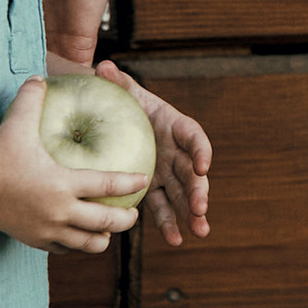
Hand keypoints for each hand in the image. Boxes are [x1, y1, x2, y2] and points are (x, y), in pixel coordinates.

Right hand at [0, 75, 147, 256]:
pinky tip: (80, 235)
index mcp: (63, 183)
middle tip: (134, 214)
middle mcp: (59, 210)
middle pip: (105, 223)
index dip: (130, 184)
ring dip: (103, 237)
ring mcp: (47, 229)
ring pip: (88, 243)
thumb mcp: (17, 121)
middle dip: (125, 220)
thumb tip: (42, 76)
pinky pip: (65, 248)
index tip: (144, 180)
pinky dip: (77, 243)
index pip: (107, 185)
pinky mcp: (35, 240)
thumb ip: (33, 97)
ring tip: (109, 228)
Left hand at [94, 58, 212, 249]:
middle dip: (199, 190)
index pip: (193, 136)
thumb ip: (117, 82)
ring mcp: (168, 172)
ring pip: (184, 194)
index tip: (204, 165)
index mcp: (174, 125)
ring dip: (193, 213)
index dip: (201, 150)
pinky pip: (165, 207)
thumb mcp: (122, 91)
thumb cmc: (125, 103)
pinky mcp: (156, 188)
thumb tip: (103, 67)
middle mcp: (177, 151)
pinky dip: (170, 223)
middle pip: (193, 172)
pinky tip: (175, 240)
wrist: (120, 121)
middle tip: (200, 208)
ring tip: (199, 231)